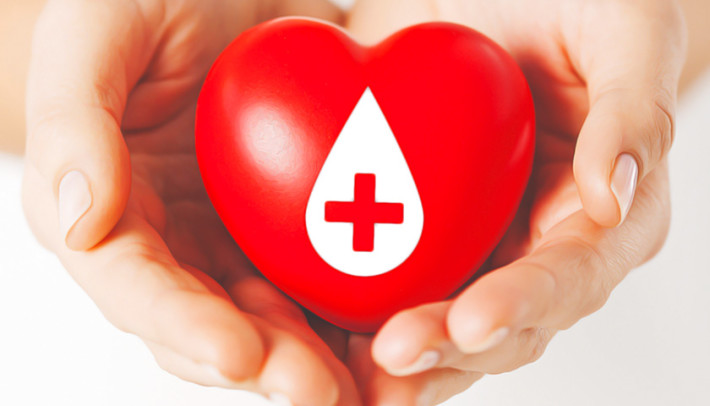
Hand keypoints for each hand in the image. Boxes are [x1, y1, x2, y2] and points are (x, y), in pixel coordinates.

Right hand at [22, 1, 361, 404]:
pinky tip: (395, 329)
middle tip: (316, 391)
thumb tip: (78, 219)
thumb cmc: (143, 0)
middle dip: (264, 363)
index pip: (136, 287)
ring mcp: (234, 237)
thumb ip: (74, 120)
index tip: (235, 354)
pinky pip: (323, 273)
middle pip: (213, 321)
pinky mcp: (291, 224)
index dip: (181, 327)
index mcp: (110, 212)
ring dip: (316, 356)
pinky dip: (355, 309)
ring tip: (364, 384)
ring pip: (274, 316)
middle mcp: (173, 241)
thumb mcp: (97, 29)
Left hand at [342, 0, 685, 402]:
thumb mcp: (627, 33)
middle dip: (447, 347)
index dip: (524, 304)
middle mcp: (532, 242)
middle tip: (394, 357)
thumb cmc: (582, 3)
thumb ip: (633, 113)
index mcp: (596, 214)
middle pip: (496, 319)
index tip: (474, 320)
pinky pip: (382, 273)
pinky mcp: (414, 223)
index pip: (568, 276)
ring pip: (437, 315)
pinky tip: (312, 326)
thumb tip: (611, 196)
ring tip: (349, 376)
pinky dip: (350, 306)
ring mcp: (470, 240)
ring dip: (397, 354)